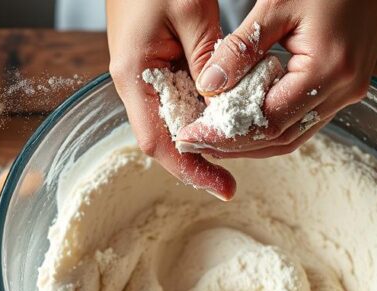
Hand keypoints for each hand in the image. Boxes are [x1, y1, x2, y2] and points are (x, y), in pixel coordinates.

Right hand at [107, 0, 235, 199]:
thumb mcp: (191, 11)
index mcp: (133, 74)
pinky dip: (207, 106)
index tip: (223, 187)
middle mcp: (136, 80)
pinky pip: (183, 94)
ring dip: (208, 132)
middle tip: (240, 173)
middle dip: (204, 156)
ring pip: (178, 117)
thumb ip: (207, 58)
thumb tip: (224, 103)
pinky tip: (233, 110)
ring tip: (243, 146)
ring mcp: (146, 72)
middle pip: (169, 135)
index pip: (158, 141)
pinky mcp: (159, 61)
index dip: (190, 169)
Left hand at [175, 0, 376, 158]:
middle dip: (234, 146)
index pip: (268, 120)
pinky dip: (271, 127)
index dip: (226, 134)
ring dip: (252, 143)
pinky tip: (244, 122)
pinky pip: (304, 121)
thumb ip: (243, 47)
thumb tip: (208, 84)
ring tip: (212, 139)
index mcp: (327, 70)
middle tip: (194, 143)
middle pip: (280, 138)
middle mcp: (343, 92)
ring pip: (293, 136)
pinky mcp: (346, 90)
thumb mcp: (278, 3)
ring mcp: (348, 94)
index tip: (191, 136)